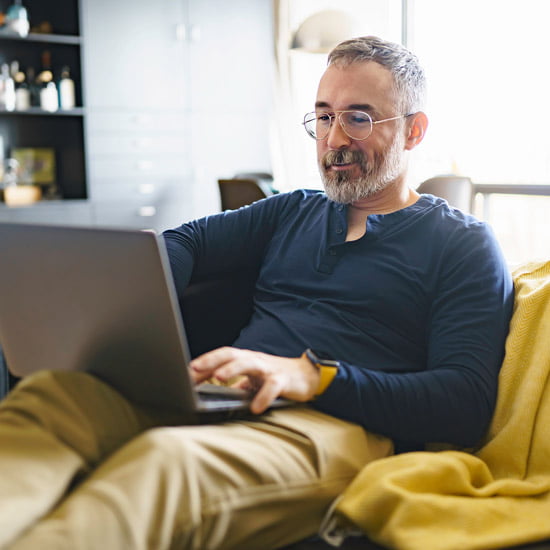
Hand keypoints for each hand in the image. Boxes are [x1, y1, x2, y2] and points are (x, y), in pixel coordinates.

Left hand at [189, 347, 319, 413]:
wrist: (307, 376)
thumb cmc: (275, 377)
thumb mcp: (251, 379)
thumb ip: (234, 384)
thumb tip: (208, 392)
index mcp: (245, 359)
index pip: (221, 356)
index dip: (203, 362)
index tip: (184, 373)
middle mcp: (255, 360)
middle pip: (231, 354)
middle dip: (212, 360)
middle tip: (195, 369)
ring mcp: (269, 368)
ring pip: (250, 363)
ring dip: (233, 369)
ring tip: (219, 378)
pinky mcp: (284, 380)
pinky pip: (273, 387)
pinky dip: (264, 396)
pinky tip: (256, 407)